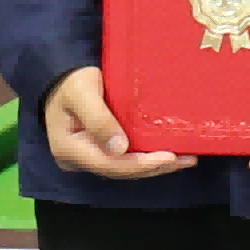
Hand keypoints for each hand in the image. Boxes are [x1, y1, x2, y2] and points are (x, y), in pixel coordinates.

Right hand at [41, 66, 190, 178]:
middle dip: (155, 167)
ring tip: (187, 159)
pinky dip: (150, 158)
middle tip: (186, 160)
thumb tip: (121, 148)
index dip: (140, 164)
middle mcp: (80, 160)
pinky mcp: (103, 151)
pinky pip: (127, 159)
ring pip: (127, 168)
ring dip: (157, 166)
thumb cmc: (71, 82)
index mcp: (69, 150)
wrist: (62, 79)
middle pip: (121, 170)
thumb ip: (98, 119)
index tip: (168, 157)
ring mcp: (91, 157)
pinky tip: (172, 154)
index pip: (109, 164)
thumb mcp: (82, 93)